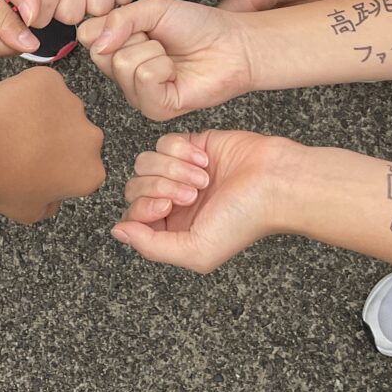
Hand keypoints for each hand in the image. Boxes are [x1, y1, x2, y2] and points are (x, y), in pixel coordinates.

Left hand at [0, 67, 106, 222]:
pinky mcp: (51, 80)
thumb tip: (52, 198)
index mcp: (90, 172)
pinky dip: (29, 92)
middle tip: (25, 145)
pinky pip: (43, 85)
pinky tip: (9, 107)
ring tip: (12, 126)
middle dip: (57, 138)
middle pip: (76, 135)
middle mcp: (90, 137)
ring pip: (60, 107)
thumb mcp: (28, 212)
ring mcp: (72, 104)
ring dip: (43, 114)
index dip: (61, 168)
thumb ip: (50, 205)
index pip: (82, 168)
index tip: (42, 167)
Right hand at [78, 0, 253, 120]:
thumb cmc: (197, 26)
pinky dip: (163, 67)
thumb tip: (97, 42)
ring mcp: (137, 94)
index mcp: (117, 48)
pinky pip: (144, 79)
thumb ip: (119, 19)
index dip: (112, 23)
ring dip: (153, 51)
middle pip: (102, 53)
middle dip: (135, 36)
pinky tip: (175, 71)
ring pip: (123, 65)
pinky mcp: (156, 108)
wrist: (232, 45)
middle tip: (158, 39)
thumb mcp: (153, 8)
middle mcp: (122, 74)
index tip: (139, 23)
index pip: (87, 35)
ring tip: (170, 55)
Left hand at [112, 130, 294, 272]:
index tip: (167, 207)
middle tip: (190, 194)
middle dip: (160, 187)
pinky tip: (205, 161)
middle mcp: (173, 201)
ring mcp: (179, 171)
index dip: (142, 208)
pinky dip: (182, 151)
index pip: (132, 216)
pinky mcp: (190, 145)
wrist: (274, 181)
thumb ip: (151, 246)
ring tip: (202, 179)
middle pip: (135, 186)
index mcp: (172, 229)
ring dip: (173, 169)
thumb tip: (117, 232)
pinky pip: (164, 141)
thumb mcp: (197, 251)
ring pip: (146, 161)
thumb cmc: (244, 219)